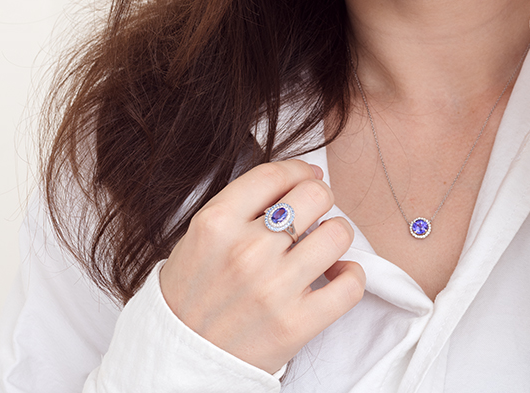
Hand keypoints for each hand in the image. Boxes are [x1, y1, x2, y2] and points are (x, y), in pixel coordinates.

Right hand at [159, 159, 364, 373]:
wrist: (178, 360)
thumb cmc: (193, 292)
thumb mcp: (203, 235)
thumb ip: (245, 204)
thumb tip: (305, 178)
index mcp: (217, 223)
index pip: (276, 174)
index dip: (300, 170)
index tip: (306, 177)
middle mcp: (246, 252)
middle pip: (315, 195)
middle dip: (320, 198)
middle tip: (313, 213)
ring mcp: (273, 289)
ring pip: (338, 233)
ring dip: (336, 234)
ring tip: (322, 246)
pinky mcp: (295, 324)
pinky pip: (350, 285)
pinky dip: (352, 275)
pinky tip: (337, 274)